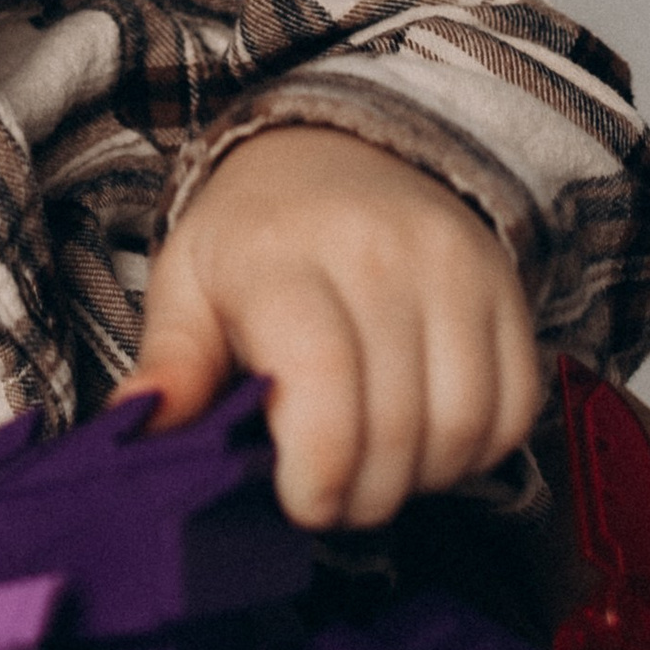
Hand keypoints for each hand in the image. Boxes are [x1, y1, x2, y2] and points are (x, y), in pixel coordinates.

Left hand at [124, 125, 540, 528]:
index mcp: (281, 253)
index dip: (317, 472)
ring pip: (461, 428)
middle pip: (395, 426)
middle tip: (331, 495)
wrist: (338, 150)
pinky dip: (477, 450)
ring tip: (375, 463)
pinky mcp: (505, 285)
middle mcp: (377, 250)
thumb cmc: (254, 236)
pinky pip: (515, 409)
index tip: (299, 499)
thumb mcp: (188, 283)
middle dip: (362, 495)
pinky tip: (427, 434)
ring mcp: (452, 263)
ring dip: (421, 479)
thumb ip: (171, 361)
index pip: (321, 384)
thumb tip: (135, 425)